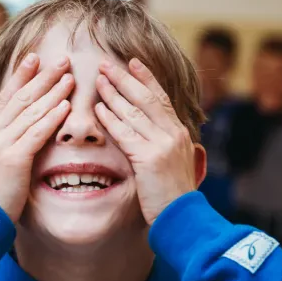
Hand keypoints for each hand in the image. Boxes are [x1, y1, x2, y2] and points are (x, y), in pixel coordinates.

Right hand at [0, 53, 73, 221]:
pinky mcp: (14, 158)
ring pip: (31, 111)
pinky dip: (52, 118)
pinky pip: (37, 133)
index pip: (6, 94)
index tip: (35, 57)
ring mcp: (2, 143)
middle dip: (43, 76)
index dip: (21, 75)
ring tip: (70, 77)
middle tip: (62, 59)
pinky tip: (65, 106)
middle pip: (21, 97)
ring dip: (53, 92)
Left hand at [94, 59, 202, 224]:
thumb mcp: (177, 163)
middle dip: (125, 78)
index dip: (146, 78)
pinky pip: (125, 134)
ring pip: (134, 112)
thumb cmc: (174, 194)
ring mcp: (162, 145)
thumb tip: (162, 130)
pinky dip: (110, 119)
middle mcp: (173, 134)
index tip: (133, 62)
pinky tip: (98, 110)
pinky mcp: (149, 159)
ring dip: (114, 94)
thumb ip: (167, 144)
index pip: (161, 98)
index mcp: (179, 133)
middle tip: (107, 63)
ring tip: (99, 79)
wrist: (183, 218)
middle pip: (146, 98)